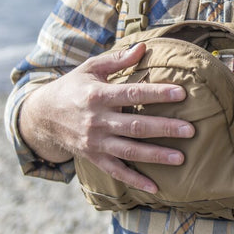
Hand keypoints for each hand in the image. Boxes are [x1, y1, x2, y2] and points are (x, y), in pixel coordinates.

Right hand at [18, 43, 193, 192]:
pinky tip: (155, 187)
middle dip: (164, 128)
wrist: (42, 116)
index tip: (181, 94)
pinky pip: (116, 172)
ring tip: (181, 158)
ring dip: (156, 156)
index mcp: (98, 96)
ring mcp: (95, 142)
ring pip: (129, 151)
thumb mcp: (90, 68)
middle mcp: (97, 121)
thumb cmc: (72, 87)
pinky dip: (135, 181)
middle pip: (135, 126)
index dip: (157, 94)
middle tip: (191, 130)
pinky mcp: (93, 158)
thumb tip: (143, 47)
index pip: (132, 94)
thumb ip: (117, 60)